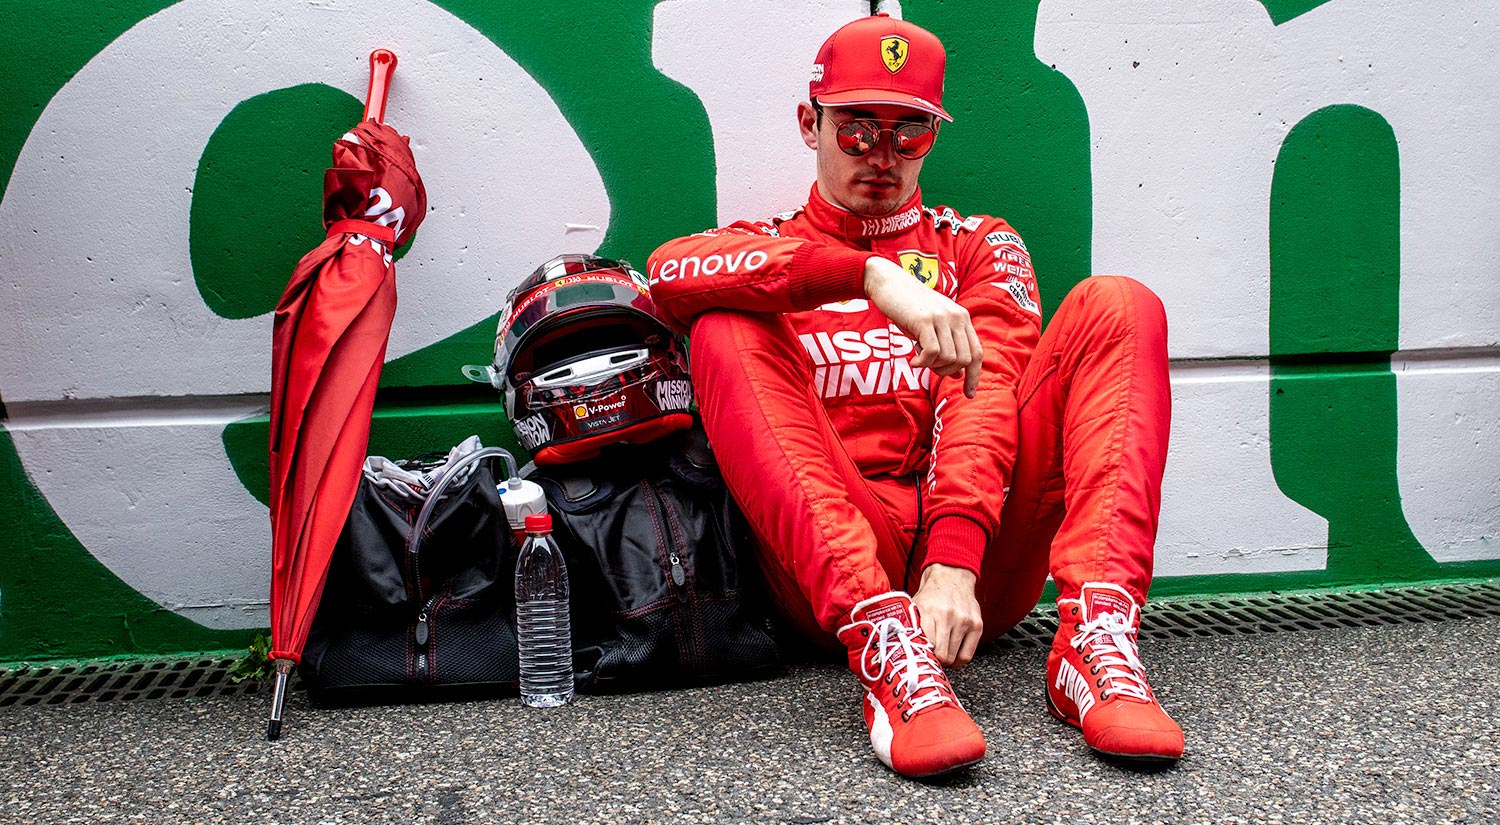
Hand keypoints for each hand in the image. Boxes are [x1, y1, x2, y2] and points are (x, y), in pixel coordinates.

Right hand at [864, 257, 982, 397]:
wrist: (888, 282)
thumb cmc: (907, 307)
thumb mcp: (931, 327)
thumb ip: (946, 347)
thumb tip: (957, 374)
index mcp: (962, 318)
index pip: (977, 353)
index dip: (974, 376)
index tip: (969, 394)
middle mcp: (957, 317)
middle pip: (965, 359)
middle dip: (947, 372)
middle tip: (930, 368)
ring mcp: (942, 318)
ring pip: (950, 358)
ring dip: (933, 367)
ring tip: (920, 360)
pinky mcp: (925, 320)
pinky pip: (933, 353)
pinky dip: (923, 363)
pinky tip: (913, 360)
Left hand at [912, 564, 982, 667]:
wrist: (952, 576)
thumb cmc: (931, 595)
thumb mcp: (915, 607)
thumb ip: (910, 627)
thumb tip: (903, 649)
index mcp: (928, 611)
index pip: (925, 646)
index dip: (922, 656)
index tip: (919, 657)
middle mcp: (948, 616)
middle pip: (941, 655)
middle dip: (934, 660)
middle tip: (930, 657)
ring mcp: (964, 621)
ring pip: (954, 658)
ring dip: (946, 661)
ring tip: (941, 654)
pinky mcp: (977, 625)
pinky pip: (967, 655)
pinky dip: (959, 660)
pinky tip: (953, 655)